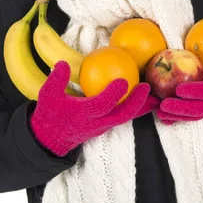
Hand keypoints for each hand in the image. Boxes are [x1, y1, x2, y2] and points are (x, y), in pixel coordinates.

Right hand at [30, 61, 157, 155]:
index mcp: (82, 115)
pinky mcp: (106, 126)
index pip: (101, 105)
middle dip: (136, 103)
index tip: (123, 80)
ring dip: (141, 107)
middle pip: (121, 115)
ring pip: (126, 118)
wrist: (50, 139)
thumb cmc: (50, 114)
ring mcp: (102, 127)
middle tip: (146, 87)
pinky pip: (124, 117)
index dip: (113, 94)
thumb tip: (63, 63)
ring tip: (155, 95)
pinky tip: (146, 99)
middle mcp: (96, 123)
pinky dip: (136, 109)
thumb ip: (56, 80)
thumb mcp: (47, 96)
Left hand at [156, 38, 202, 123]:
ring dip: (178, 116)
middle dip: (182, 108)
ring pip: (197, 114)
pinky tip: (164, 117)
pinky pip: (195, 115)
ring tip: (159, 113)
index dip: (196, 91)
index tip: (180, 89)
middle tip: (163, 105)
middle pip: (202, 108)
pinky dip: (180, 118)